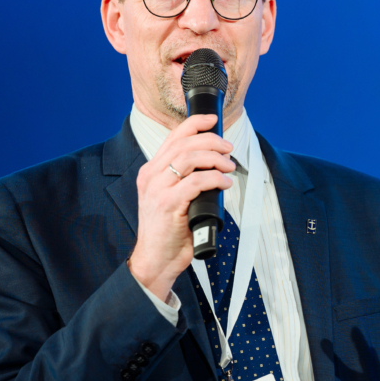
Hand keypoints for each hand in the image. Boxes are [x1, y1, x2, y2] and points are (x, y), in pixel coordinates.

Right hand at [127, 114, 234, 299]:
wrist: (155, 260)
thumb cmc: (168, 232)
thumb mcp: (172, 198)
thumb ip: (185, 180)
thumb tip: (215, 165)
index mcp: (151, 172)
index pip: (172, 137)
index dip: (194, 124)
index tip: (212, 120)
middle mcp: (151, 177)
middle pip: (183, 144)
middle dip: (211, 141)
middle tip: (228, 149)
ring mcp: (158, 190)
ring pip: (189, 158)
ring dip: (214, 158)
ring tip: (228, 166)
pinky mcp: (168, 205)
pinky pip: (196, 182)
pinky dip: (214, 179)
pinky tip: (224, 183)